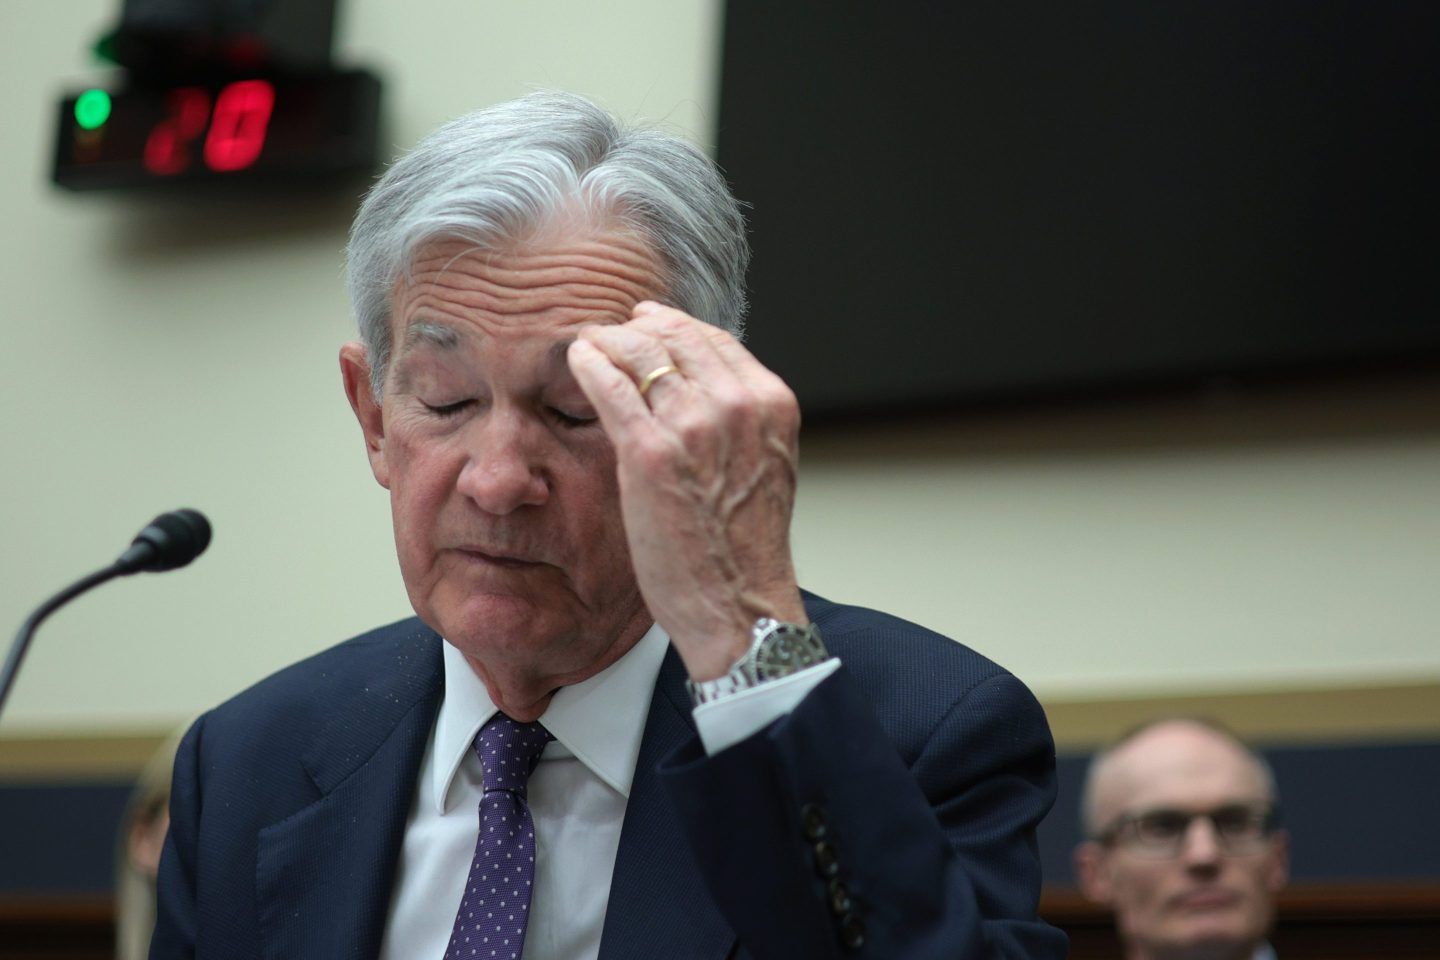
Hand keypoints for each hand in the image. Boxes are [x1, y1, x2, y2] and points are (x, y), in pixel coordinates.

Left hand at [567, 302, 805, 680]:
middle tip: (610, 330)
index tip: (649, 324)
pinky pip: (611, 385)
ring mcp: (693, 425)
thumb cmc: (744, 547)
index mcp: (771, 403)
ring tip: (589, 343)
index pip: (715, 339)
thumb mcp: (761, 465)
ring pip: (641, 351)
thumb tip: (701, 387)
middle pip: (677, 336)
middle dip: (638, 327)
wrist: (738, 604)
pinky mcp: (649, 452)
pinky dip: (590, 363)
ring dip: (609, 339)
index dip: (675, 326)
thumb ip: (740, 421)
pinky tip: (578, 359)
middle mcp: (737, 405)